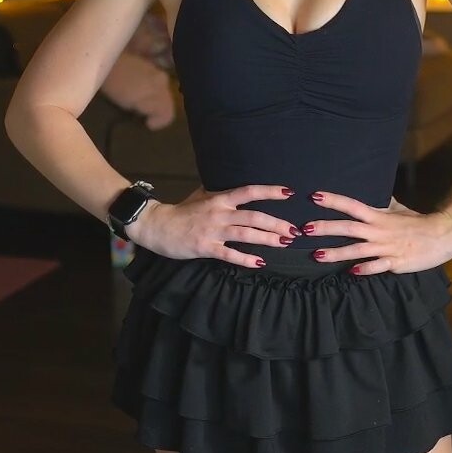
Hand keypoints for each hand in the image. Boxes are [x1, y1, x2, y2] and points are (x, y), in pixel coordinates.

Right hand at [128, 183, 299, 268]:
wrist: (157, 225)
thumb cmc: (181, 211)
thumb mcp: (201, 196)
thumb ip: (220, 193)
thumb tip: (238, 189)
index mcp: (219, 198)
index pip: (249, 191)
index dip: (270, 191)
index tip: (289, 193)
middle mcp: (219, 212)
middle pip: (254, 216)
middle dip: (276, 223)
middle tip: (294, 230)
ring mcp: (213, 230)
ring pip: (246, 234)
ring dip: (267, 239)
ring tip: (284, 242)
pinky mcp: (205, 247)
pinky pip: (230, 254)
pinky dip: (246, 259)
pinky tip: (260, 262)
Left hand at [302, 190, 451, 275]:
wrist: (443, 235)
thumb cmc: (419, 222)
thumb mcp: (399, 209)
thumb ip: (383, 204)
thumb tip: (374, 192)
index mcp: (379, 216)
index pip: (352, 205)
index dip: (333, 200)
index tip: (314, 196)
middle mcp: (379, 231)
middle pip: (348, 227)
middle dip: (326, 228)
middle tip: (305, 229)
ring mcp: (387, 248)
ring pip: (357, 250)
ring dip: (336, 253)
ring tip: (317, 255)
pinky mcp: (396, 263)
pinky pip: (376, 267)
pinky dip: (363, 269)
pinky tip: (349, 272)